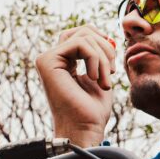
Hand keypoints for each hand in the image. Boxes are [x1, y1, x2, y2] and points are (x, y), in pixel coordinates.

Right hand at [35, 25, 116, 144]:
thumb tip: (106, 37)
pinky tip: (94, 78)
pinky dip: (95, 59)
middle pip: (83, 31)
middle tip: (112, 71)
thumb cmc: (93, 110)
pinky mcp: (47, 61)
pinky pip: (80, 43)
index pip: (83, 34)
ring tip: (105, 80)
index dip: (102, 41)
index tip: (112, 62)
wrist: (85, 128)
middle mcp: (52, 59)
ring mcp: (47, 59)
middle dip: (105, 48)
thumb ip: (99, 55)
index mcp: (63, 62)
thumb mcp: (101, 75)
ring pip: (84, 37)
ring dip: (103, 59)